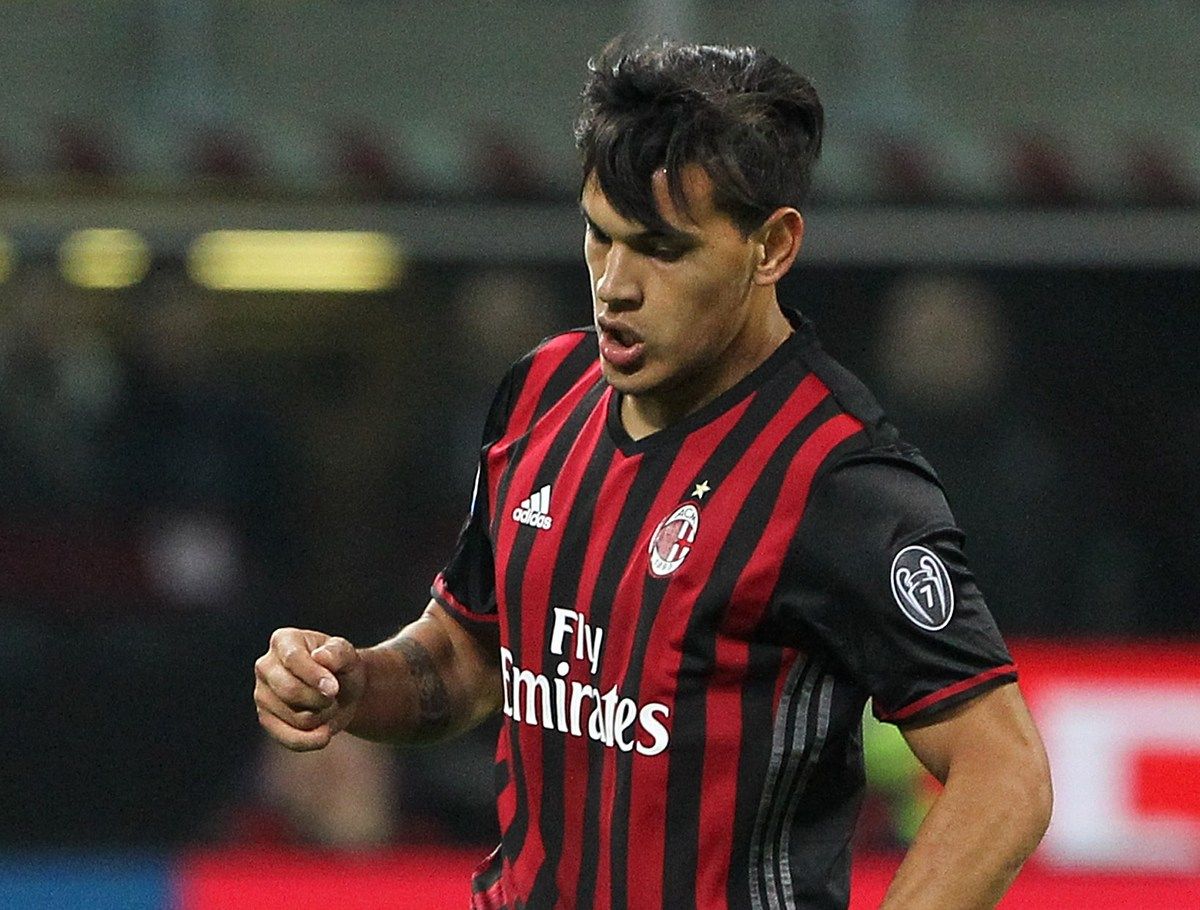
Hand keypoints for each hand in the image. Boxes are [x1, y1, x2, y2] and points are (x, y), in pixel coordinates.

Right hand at [254, 628, 365, 751]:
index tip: (334, 688)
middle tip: (334, 695)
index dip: (315, 676)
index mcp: (283, 641)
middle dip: (321, 699)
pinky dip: (311, 740)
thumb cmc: (342, 667)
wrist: (340, 692)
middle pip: (290, 690)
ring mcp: (261, 694)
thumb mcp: (348, 655)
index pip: (293, 659)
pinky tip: (323, 734)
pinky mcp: (266, 719)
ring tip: (327, 705)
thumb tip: (320, 657)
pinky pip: (288, 739)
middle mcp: (265, 665)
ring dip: (322, 717)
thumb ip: (338, 653)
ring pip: (295, 717)